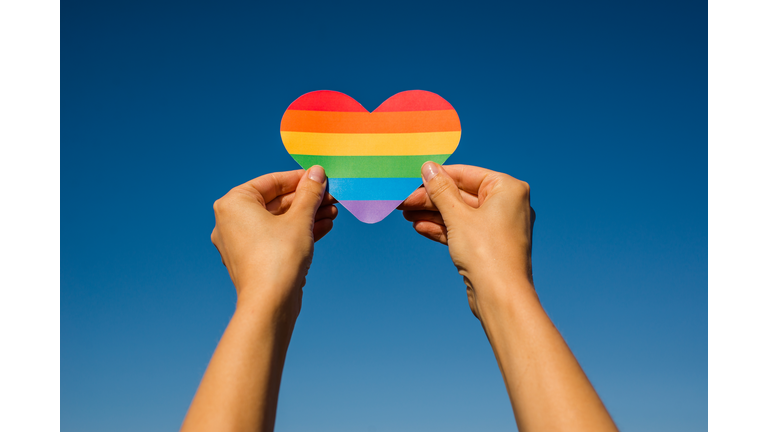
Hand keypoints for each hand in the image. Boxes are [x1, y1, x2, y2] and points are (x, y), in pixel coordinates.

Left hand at [210, 166, 336, 313]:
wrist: (270, 303)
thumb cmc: (279, 257)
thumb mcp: (300, 219)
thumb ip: (309, 193)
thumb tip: (317, 172)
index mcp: (234, 203)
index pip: (271, 182)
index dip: (300, 179)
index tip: (320, 178)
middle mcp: (231, 221)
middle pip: (276, 202)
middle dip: (307, 200)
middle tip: (331, 196)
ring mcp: (240, 242)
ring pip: (279, 221)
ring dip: (307, 216)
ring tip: (332, 212)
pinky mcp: (252, 259)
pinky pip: (276, 237)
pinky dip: (297, 232)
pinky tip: (324, 227)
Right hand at [399, 163, 534, 320]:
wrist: (501, 297)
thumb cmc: (486, 253)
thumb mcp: (457, 216)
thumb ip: (441, 190)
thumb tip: (428, 168)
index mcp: (508, 189)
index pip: (465, 174)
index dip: (436, 178)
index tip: (411, 180)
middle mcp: (507, 205)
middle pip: (461, 195)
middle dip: (430, 199)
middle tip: (403, 201)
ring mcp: (498, 227)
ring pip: (460, 214)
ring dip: (432, 214)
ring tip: (406, 214)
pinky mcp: (489, 246)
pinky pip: (463, 230)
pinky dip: (443, 229)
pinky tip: (420, 227)